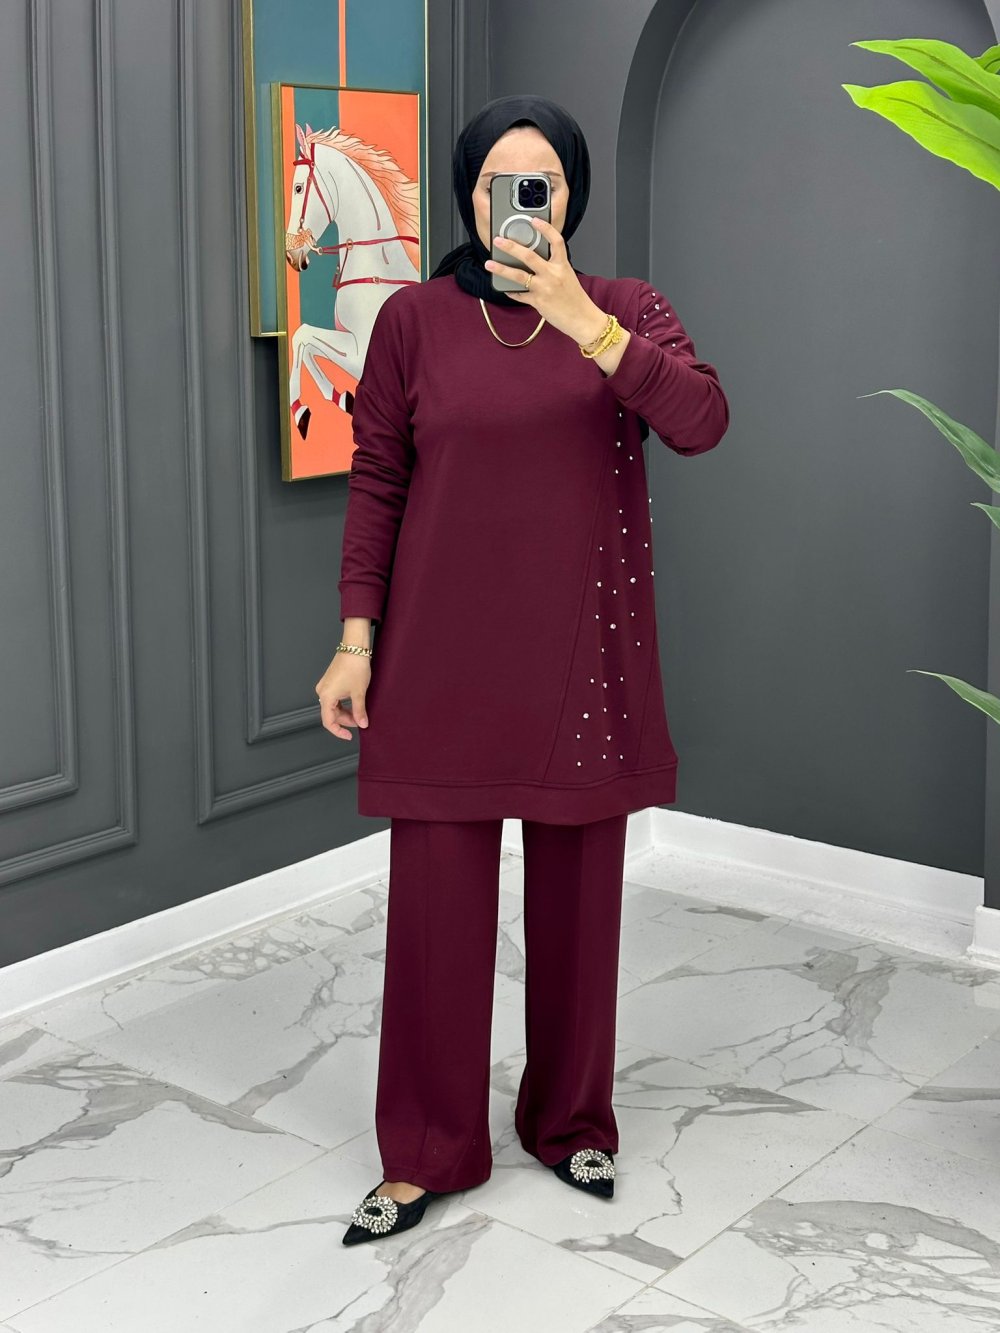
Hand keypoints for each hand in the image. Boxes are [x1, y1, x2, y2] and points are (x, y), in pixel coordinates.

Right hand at [315, 653, 371, 740]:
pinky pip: (335, 698)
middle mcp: (322, 692)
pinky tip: (354, 704)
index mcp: (326, 696)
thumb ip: (359, 711)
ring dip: (345, 712)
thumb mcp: (359, 693)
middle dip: (346, 720)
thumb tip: (362, 724)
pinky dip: (344, 704)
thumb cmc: (355, 667)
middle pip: (331, 714)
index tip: (349, 736)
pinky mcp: (330, 682)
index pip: (328, 722)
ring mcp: (325, 686)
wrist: (354, 648)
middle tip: (360, 721)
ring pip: (333, 707)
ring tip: (359, 713)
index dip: (339, 731)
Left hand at [484, 217, 606, 345]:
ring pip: (518, 275)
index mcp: (562, 265)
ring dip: (501, 269)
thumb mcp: (567, 276)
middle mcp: (553, 274)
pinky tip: (504, 287)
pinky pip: (519, 294)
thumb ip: (553, 266)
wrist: (582, 319)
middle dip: (511, 246)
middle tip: (498, 240)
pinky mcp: (538, 302)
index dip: (545, 228)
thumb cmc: (575, 298)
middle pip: (529, 256)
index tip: (534, 220)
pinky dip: (510, 290)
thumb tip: (534, 260)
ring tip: (489, 263)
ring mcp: (544, 288)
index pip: (556, 241)